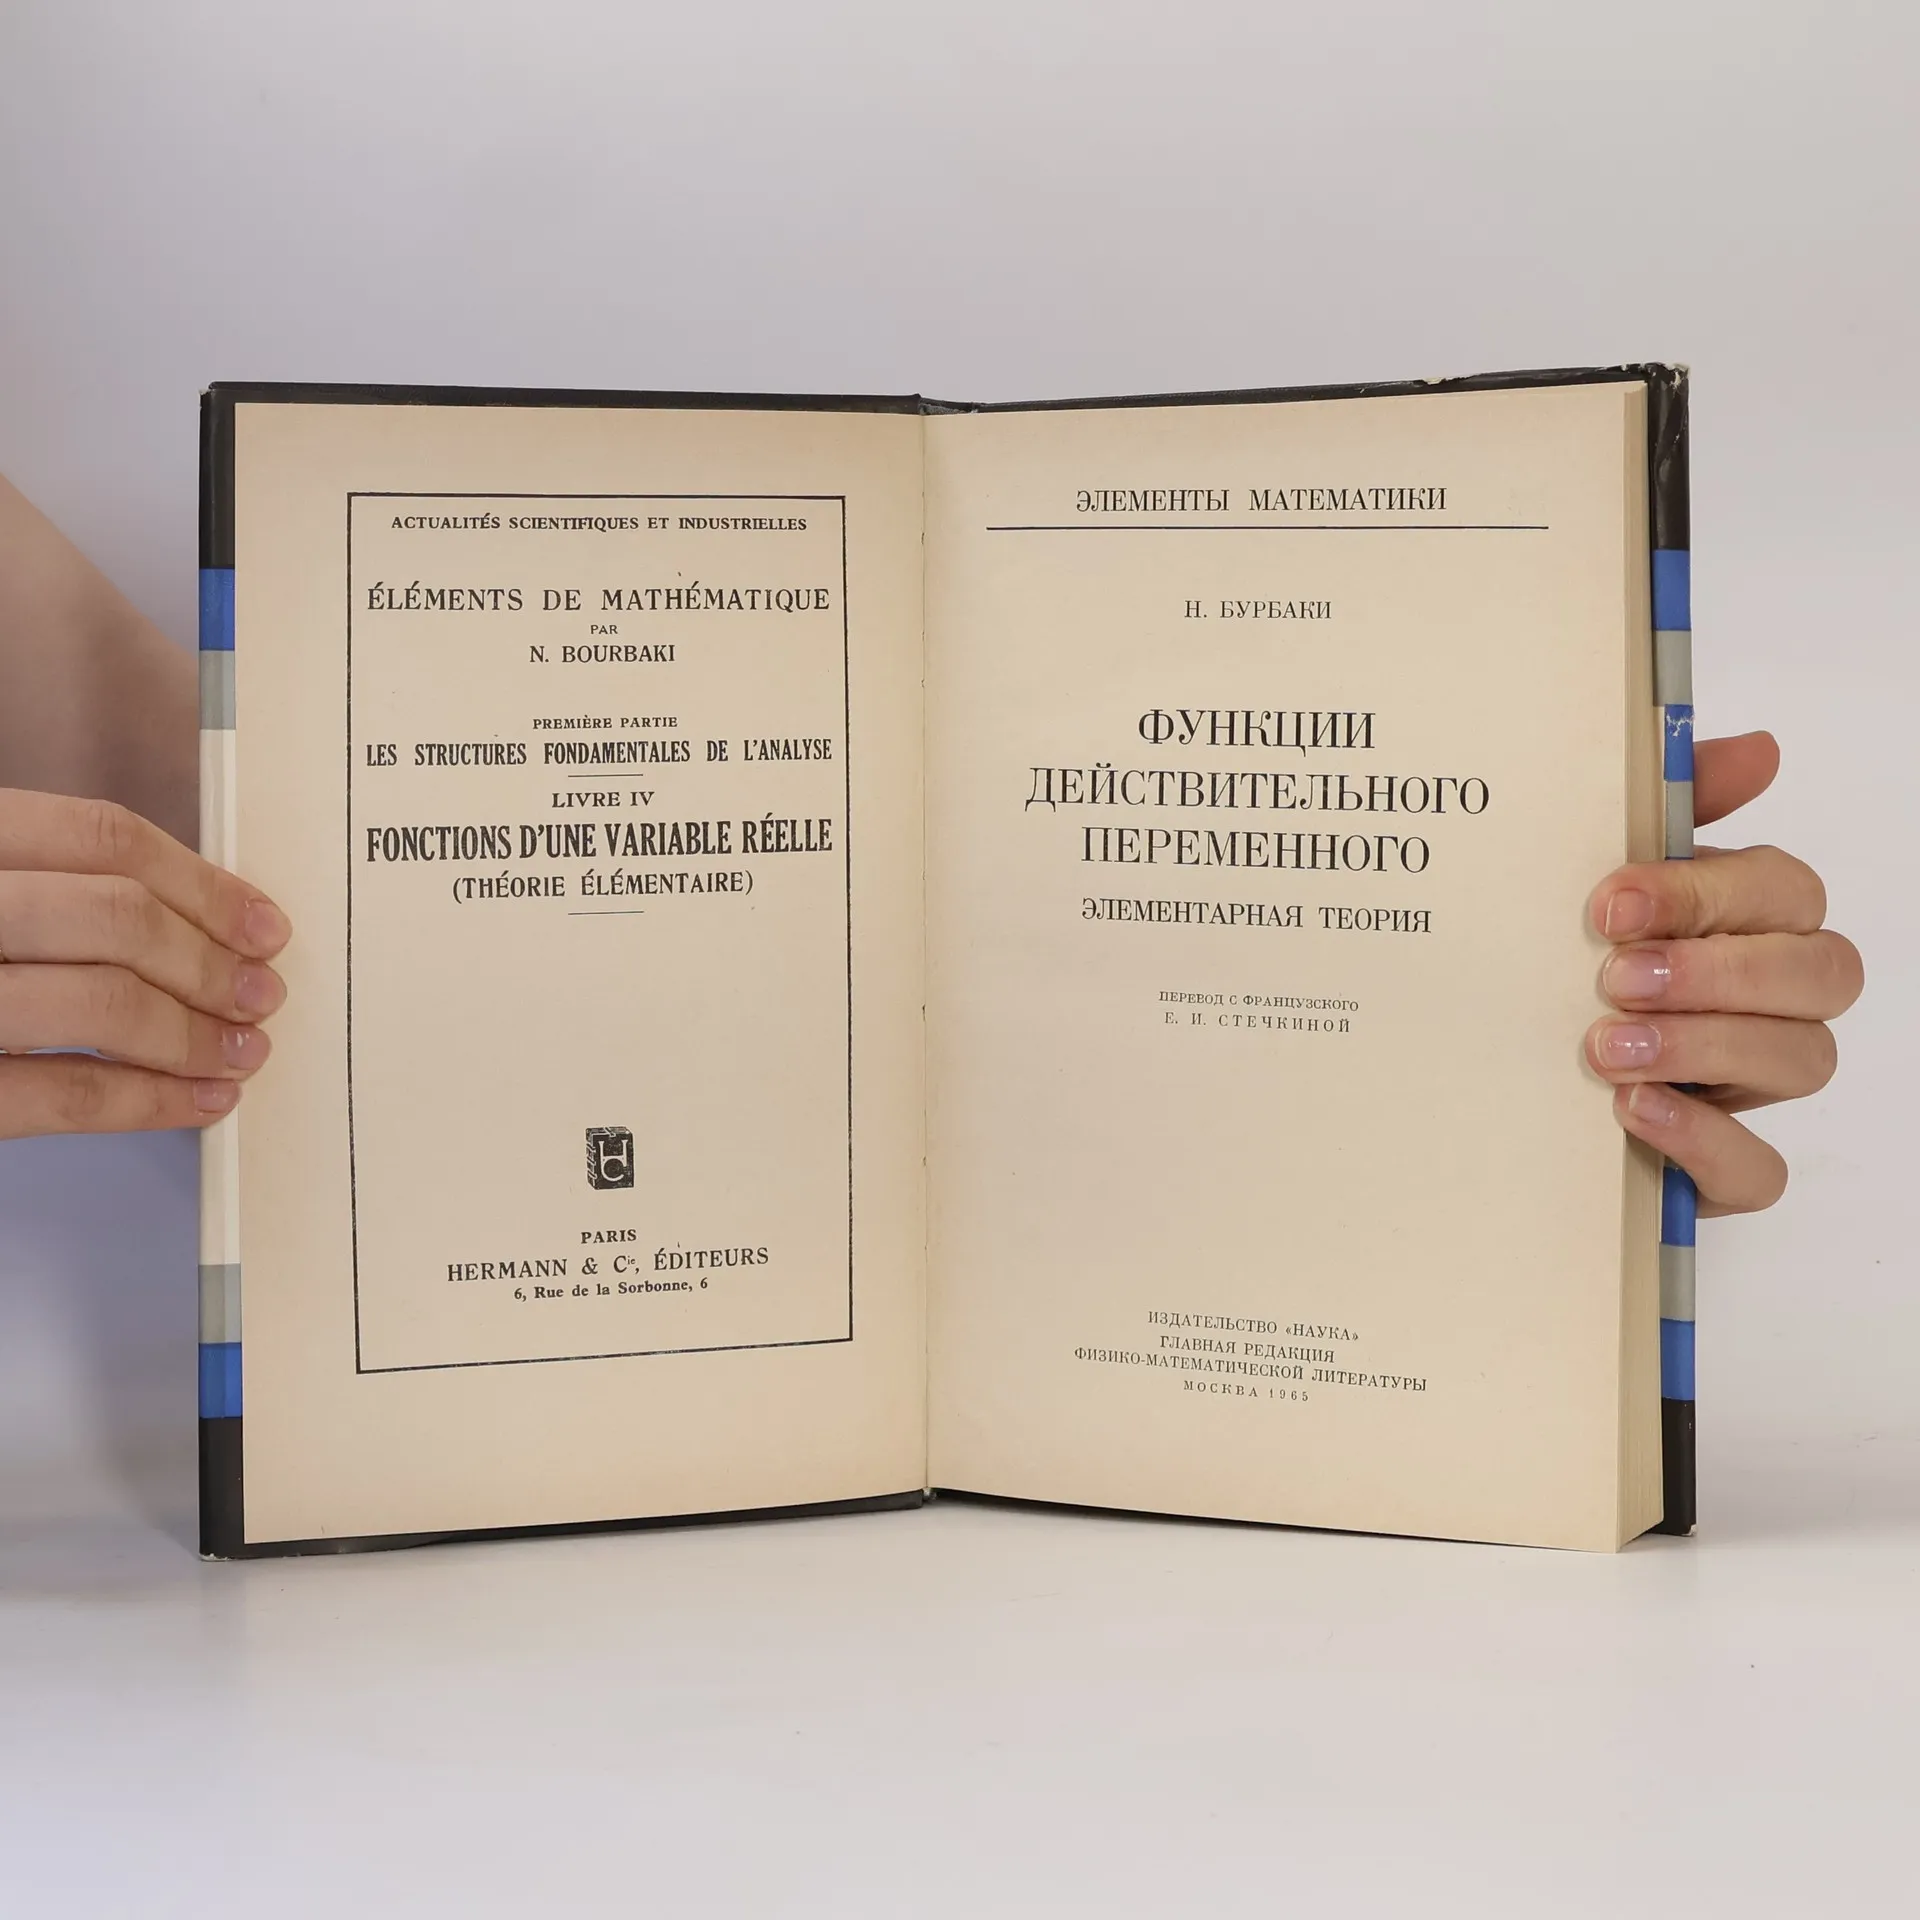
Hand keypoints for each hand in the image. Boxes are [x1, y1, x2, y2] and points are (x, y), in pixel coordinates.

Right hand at [0, 789, 288, 1138]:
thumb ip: (51, 887)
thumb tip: (195, 917)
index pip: (101, 838)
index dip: (201, 882)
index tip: (262, 923)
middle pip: (114, 917)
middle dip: (208, 961)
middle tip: (261, 994)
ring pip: (99, 1001)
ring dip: (193, 1034)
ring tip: (241, 1051)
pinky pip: (59, 1093)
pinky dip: (147, 1100)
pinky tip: (199, 1102)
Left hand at [1585, 733, 1860, 1215]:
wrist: (1488, 1073)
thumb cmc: (1564, 959)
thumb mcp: (1591, 881)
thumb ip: (1668, 809)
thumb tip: (1760, 749)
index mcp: (1748, 920)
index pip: (1783, 890)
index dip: (1707, 893)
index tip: (1610, 903)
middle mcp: (1771, 999)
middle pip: (1820, 972)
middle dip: (1718, 971)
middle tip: (1615, 978)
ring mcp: (1755, 1087)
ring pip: (1803, 1060)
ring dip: (1706, 1047)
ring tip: (1605, 1047)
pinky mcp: (1724, 1169)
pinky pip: (1760, 1168)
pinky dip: (1702, 1140)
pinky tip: (1633, 1111)